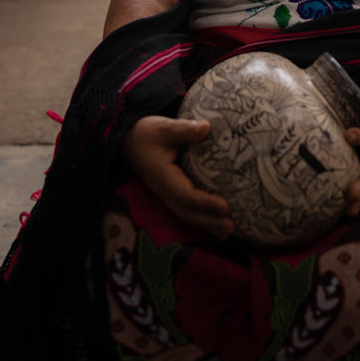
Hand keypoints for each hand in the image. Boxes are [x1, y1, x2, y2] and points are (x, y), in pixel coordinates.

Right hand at [120, 115, 234, 239]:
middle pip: (187, 211)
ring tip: (228, 232)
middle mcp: (164, 190)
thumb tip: (206, 127)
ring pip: (187, 215)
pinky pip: (187, 210)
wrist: (129, 141)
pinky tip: (217, 227)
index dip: (204, 202)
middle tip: (231, 226)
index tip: (225, 206)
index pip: (185, 194)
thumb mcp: (163, 127)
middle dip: (208, 221)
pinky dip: (202, 220)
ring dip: (207, 225)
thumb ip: (183, 129)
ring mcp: (166, 194)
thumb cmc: (147, 133)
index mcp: (162, 176)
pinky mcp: (171, 194)